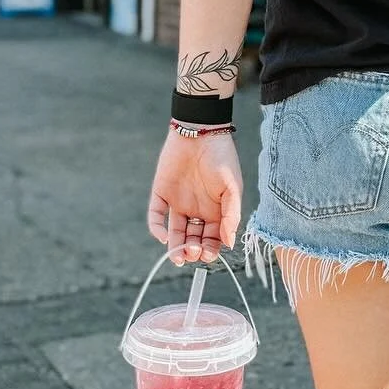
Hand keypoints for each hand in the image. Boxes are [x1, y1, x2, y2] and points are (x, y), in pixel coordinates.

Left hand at [147, 130, 242, 264]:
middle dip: (193, 250)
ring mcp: (178, 202)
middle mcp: (196, 210)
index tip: (208, 256)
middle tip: (193, 253)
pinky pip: (156, 214)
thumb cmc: (222, 158)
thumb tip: (230, 243)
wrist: (201, 132)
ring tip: (178, 256)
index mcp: (215, 211)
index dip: (210, 250)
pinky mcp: (161, 193)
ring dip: (175, 246)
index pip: (212, 239)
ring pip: (174, 232)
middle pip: (193, 239)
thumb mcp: (232, 188)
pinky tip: (163, 236)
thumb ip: (231, 215)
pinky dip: (157, 227)